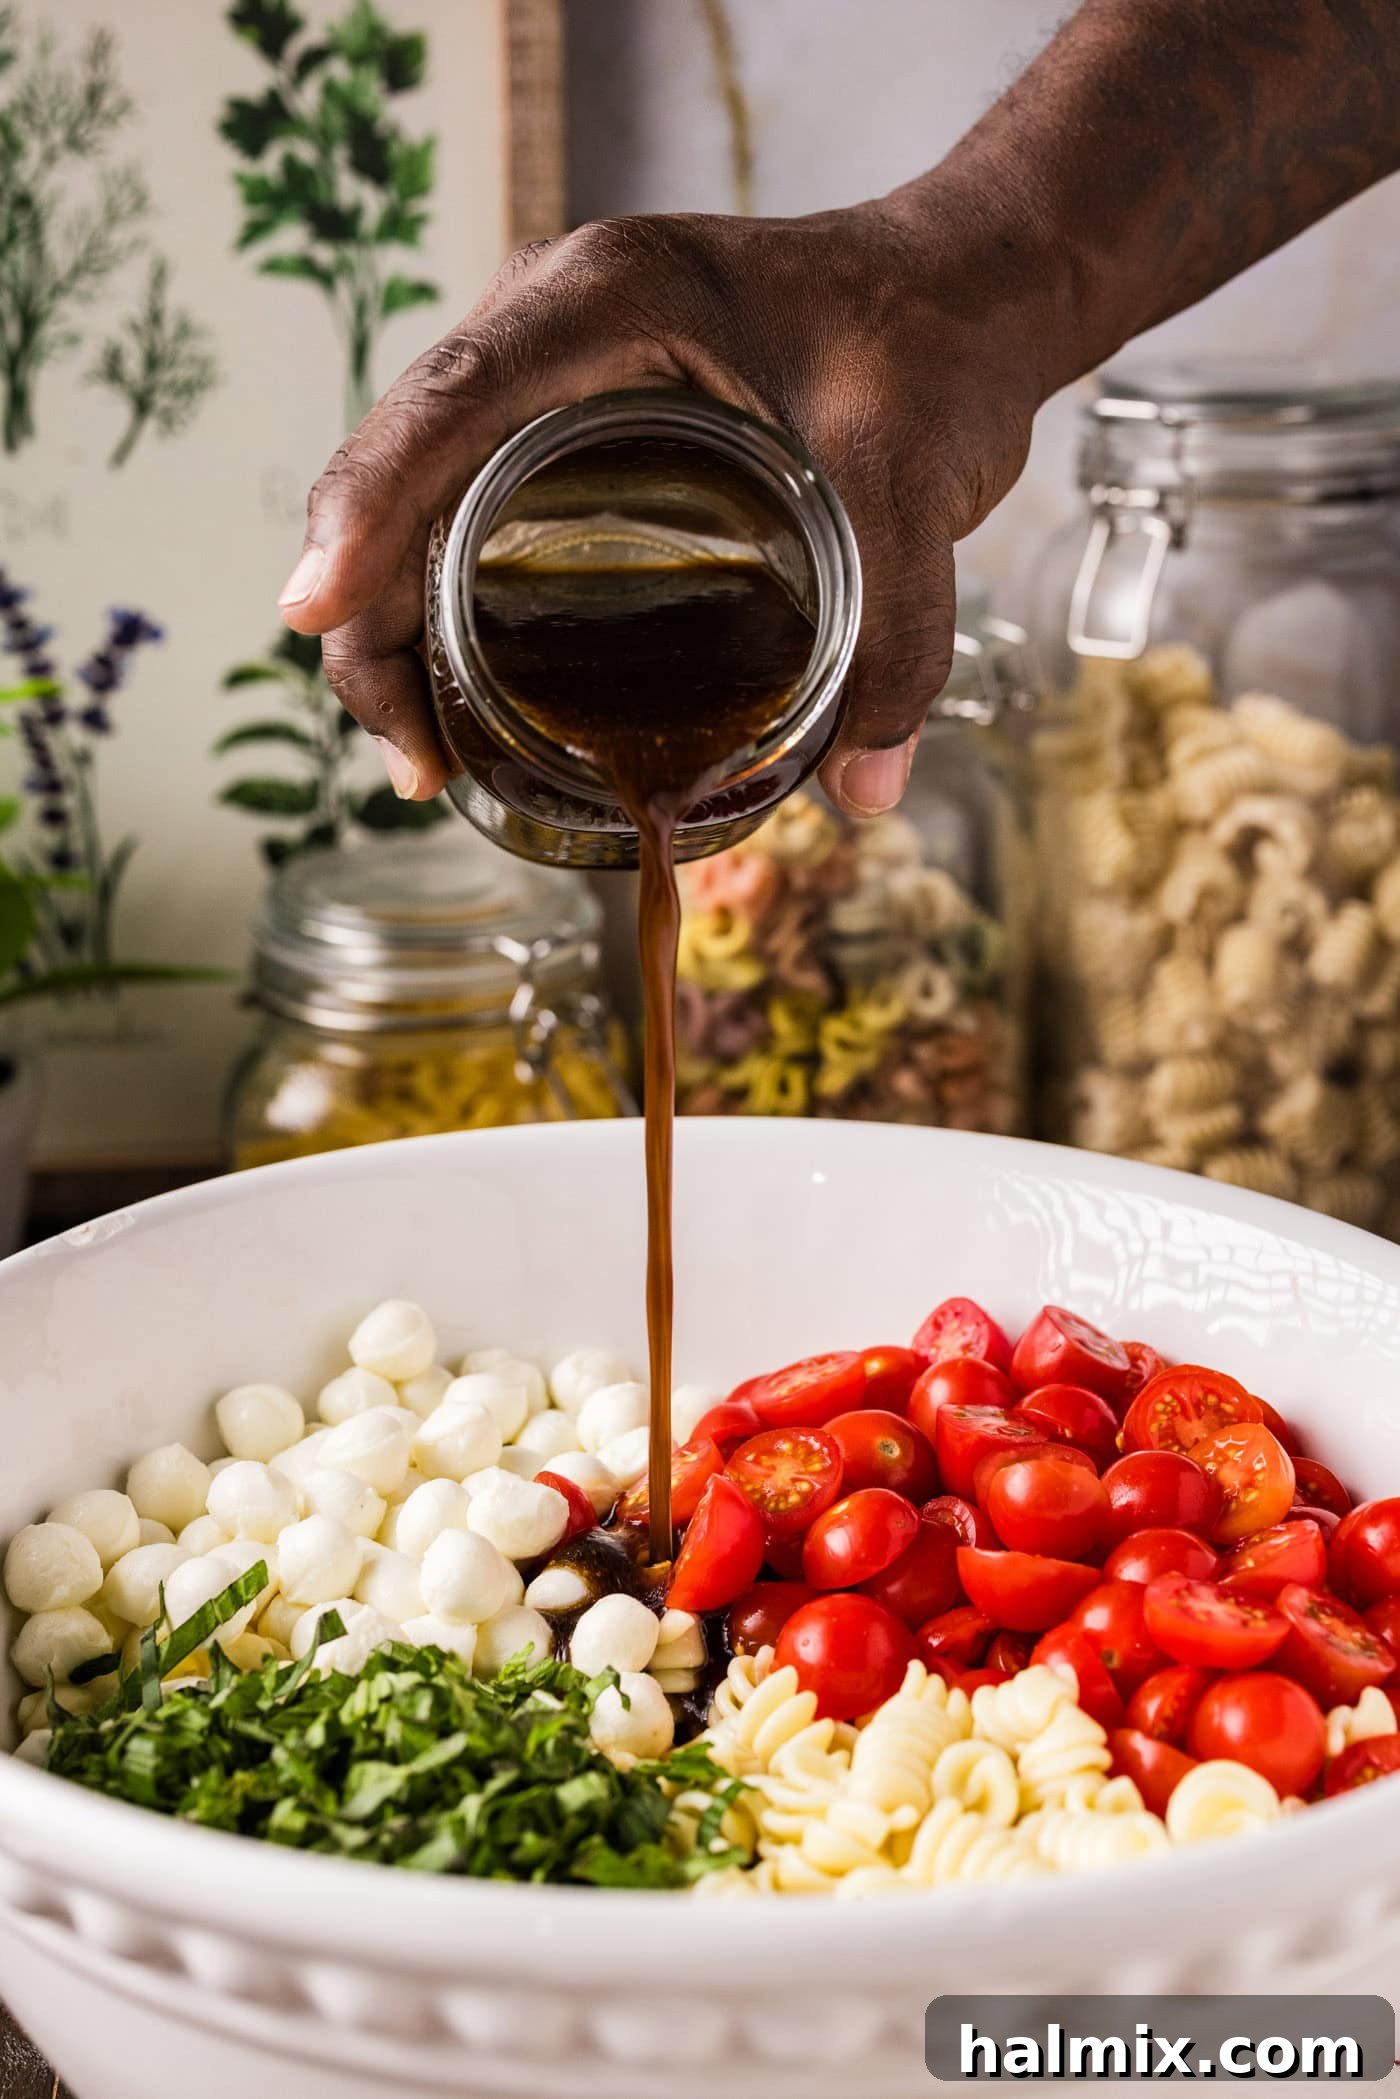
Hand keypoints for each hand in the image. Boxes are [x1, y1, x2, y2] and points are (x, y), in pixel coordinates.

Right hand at [280, 197, 1053, 811]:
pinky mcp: (565, 438)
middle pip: (400, 471)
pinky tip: (463, 710)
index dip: (365, 508)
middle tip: (413, 761)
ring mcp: (545, 384)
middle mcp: (546, 334)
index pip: (449, 403)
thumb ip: (899, 635)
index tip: (316, 612)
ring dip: (392, 630)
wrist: (957, 300)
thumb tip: (864, 792)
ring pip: (416, 506)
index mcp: (605, 302)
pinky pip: (462, 520)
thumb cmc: (927, 349)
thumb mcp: (919, 483)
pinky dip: (440, 614)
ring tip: (427, 761)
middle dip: (368, 617)